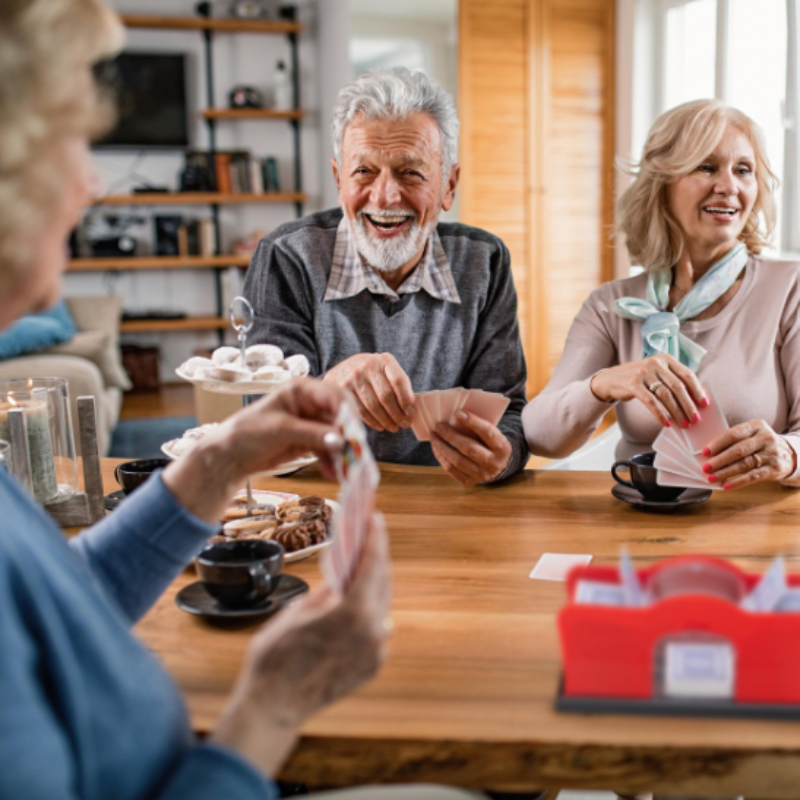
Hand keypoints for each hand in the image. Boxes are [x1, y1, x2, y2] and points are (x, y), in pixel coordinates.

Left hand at [163, 378, 346, 522]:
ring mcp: (311, 423)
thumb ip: (312, 434)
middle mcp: (311, 404)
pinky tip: (333, 474)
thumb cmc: (248, 432)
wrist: (230, 456)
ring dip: (341, 454)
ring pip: (336, 436)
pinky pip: (327, 450)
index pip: (335, 396)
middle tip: (355, 456)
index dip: (348, 414)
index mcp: (302, 390)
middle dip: (347, 437)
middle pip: (339, 418)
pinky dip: (331, 462)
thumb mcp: (281, 430)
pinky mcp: (309, 441)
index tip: (355, 434)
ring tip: (345, 471)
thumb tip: (340, 440)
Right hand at [211, 513, 391, 775]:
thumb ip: (327, 590)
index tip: (376, 518)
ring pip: (382, 605)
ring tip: (360, 566)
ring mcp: (377, 650)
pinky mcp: (374, 666)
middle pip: (382, 583)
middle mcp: (374, 630)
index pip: (372, 564)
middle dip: (375, 558)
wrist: (274, 708)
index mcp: (354, 612)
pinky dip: (369, 611)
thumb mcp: (297, 611)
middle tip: (368, 537)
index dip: (375, 538)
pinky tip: (355, 601)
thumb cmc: (276, 656)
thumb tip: (342, 577)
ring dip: (373, 585)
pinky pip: (377, 628)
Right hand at [323, 353, 414, 432]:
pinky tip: (380, 425)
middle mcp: (368, 366)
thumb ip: (397, 385)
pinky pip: (361, 411)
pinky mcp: (343, 390)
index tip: (410, 412)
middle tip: (404, 424)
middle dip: (397, 414)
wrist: (343, 370)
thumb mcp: (386, 370)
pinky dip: (373, 422)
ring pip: (373, 406)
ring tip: (393, 427)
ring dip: (386, 420)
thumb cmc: (372, 374)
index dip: (406, 399)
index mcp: (384, 360)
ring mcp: (354, 377)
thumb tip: (410, 410)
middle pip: (386, 396)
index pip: (399, 381)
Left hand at [430, 410, 511, 485]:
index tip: (458, 413)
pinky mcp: (470, 482)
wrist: (497, 466)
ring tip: (434, 435)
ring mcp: (481, 475)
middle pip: (469, 449)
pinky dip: (441, 457)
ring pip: (458, 461)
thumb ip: (479, 426)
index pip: (487, 433)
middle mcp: (493, 463)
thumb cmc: (490, 444)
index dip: (473, 422)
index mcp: (502, 448)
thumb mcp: (492, 434)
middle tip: (439, 426)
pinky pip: (451, 470)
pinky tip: (436, 447)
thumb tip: (457, 415)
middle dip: (451, 436)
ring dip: (442, 447)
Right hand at [590, 355, 706, 428]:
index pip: (687, 374)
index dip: (697, 390)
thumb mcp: (656, 374)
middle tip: (695, 419)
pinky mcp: (633, 384)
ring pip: (666, 395)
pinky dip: (660, 414)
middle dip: (689, 405)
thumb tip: (694, 401)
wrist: (611, 379)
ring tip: (683, 424)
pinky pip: (651, 402)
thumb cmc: (639, 379)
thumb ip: (672, 381)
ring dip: (677, 412)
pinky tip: (666, 423)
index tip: (704, 404)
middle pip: (678, 386)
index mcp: (665, 359)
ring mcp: (643, 373)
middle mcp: (655, 363)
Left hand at [702, 419, 796, 488]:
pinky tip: (726, 485)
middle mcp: (765, 438)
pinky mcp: (774, 469)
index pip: (734, 434)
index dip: (718, 443)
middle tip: (705, 468)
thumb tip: (708, 453)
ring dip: (725, 472)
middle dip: (719, 460)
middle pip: (738, 450)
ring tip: (711, 478)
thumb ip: (733, 440)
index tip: (704, 452)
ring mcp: (771, 453)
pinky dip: (738, 481)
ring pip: (744, 464)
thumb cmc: (759, 444)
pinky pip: (753, 476)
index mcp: (756, 426)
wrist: (788, 454)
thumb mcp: (751, 435)